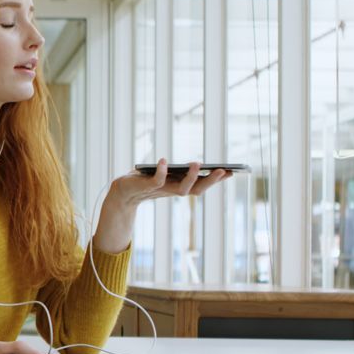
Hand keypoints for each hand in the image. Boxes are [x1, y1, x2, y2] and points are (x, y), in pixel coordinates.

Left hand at [110, 159, 229, 207]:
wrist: (121, 192)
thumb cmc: (144, 180)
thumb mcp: (164, 175)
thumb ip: (178, 172)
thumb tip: (198, 164)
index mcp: (178, 186)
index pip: (201, 186)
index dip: (216, 180)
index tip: (232, 172)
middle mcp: (172, 190)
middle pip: (196, 189)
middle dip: (210, 181)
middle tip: (224, 170)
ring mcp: (160, 190)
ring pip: (180, 189)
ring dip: (190, 177)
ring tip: (197, 163)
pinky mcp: (145, 187)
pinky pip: (156, 181)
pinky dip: (161, 172)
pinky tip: (164, 161)